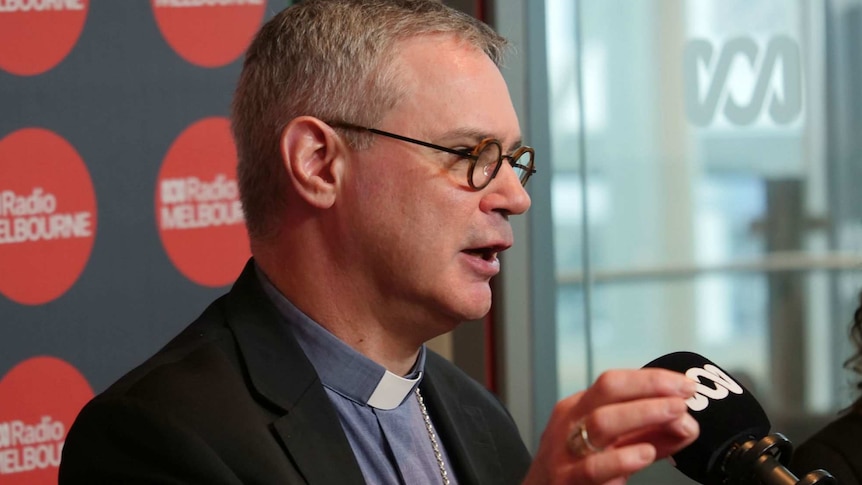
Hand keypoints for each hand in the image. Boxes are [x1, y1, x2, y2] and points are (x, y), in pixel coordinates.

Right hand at [522, 368, 698, 484]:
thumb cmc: (576, 470)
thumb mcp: (610, 446)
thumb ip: (648, 435)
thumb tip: (687, 423)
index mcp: (578, 407)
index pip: (615, 381)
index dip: (652, 379)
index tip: (684, 385)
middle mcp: (570, 423)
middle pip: (608, 390)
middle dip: (651, 388)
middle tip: (683, 397)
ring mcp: (567, 451)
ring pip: (602, 422)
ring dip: (644, 414)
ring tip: (675, 416)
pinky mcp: (569, 481)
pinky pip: (595, 467)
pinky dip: (623, 458)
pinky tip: (645, 453)